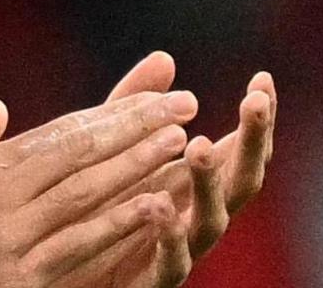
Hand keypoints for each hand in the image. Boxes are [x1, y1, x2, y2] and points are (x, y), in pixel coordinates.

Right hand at [0, 88, 199, 287]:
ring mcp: (11, 239)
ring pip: (85, 194)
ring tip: (180, 145)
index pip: (59, 132)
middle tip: (183, 105)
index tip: (152, 98)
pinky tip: (153, 208)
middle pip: (80, 153)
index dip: (111, 114)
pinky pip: (79, 246)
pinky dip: (118, 225)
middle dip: (136, 126)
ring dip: (136, 166)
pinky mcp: (21, 279)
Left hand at [54, 53, 277, 287]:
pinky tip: (159, 205)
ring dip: (209, 183)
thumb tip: (165, 57)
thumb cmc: (95, 216)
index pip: (238, 149)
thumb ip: (137, 111)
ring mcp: (179, 253)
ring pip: (209, 222)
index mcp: (192, 186)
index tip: (263, 78)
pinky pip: (168, 265)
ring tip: (202, 144)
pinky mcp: (149, 283)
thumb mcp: (113, 153)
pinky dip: (168, 236)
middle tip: (254, 104)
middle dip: (252, 143)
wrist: (60, 279)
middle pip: (239, 182)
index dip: (256, 118)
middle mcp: (194, 218)